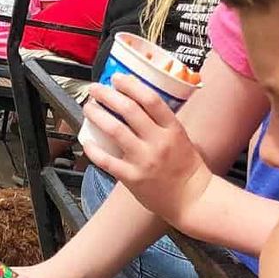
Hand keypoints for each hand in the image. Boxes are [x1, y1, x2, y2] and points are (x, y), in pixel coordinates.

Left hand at [82, 75, 211, 222]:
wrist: (193, 199)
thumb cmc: (188, 168)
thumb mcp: (182, 137)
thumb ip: (163, 122)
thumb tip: (139, 102)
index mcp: (173, 129)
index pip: (150, 100)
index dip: (130, 85)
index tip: (117, 78)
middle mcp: (158, 142)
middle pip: (129, 110)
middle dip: (107, 95)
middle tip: (95, 89)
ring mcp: (144, 160)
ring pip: (115, 130)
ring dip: (98, 115)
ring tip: (88, 107)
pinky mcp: (132, 178)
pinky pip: (107, 161)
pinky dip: (93, 150)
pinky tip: (86, 141)